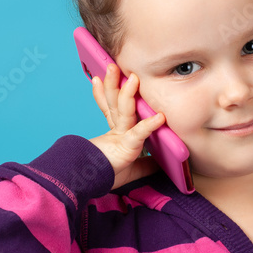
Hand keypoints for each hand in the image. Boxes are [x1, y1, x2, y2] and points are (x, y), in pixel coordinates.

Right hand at [88, 63, 165, 190]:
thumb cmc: (107, 176)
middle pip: (113, 102)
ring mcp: (119, 136)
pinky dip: (150, 125)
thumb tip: (162, 162)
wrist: (90, 186)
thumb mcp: (132, 169)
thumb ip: (146, 163)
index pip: (108, 108)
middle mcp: (115, 131)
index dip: (103, 93)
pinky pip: (139, 133)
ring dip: (127, 92)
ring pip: (123, 110)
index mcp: (114, 133)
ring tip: (131, 76)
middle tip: (113, 66)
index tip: (97, 78)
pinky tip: (160, 117)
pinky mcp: (126, 146)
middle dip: (113, 83)